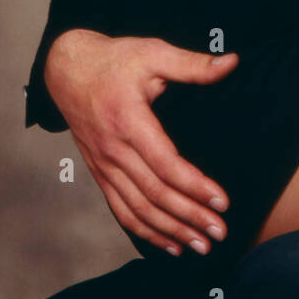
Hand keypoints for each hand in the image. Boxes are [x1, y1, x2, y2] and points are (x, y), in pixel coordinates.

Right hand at [44, 28, 238, 255]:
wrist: (67, 69)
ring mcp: (103, 166)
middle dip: (189, 217)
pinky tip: (170, 243)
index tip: (222, 201)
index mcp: (129, 121)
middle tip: (220, 232)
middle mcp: (113, 150)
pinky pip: (121, 210)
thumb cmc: (115, 60)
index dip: (194, 186)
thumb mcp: (153, 52)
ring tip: (201, 246)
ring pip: (137, 209)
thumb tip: (232, 62)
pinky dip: (145, 231)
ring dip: (170, 231)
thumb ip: (192, 64)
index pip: (165, 164)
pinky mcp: (99, 173)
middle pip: (154, 194)